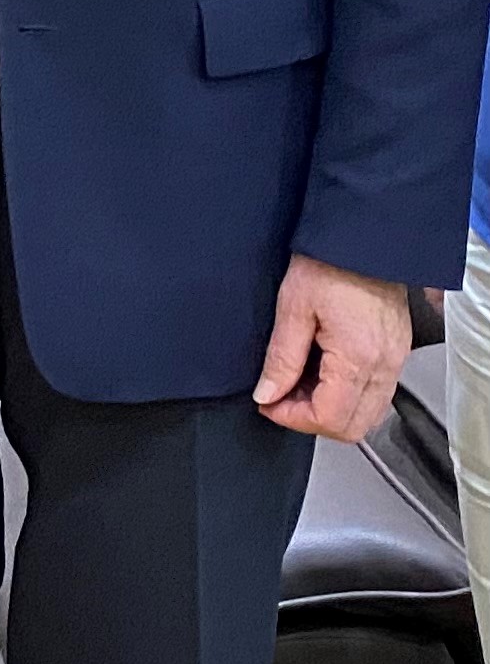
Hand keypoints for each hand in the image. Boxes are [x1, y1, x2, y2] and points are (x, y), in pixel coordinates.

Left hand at [253, 252, 409, 441]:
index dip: (293, 418)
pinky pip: (376, 393)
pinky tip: (322, 372)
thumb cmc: (330, 263)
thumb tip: (268, 394)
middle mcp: (384, 365)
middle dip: (312, 420)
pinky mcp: (396, 352)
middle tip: (282, 397)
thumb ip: (281, 358)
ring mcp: (395, 360)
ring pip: (367, 414)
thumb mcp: (293, 307)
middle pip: (352, 427)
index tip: (269, 402)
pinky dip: (348, 395)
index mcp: (358, 358)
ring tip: (299, 383)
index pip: (330, 419)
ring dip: (330, 409)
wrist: (364, 237)